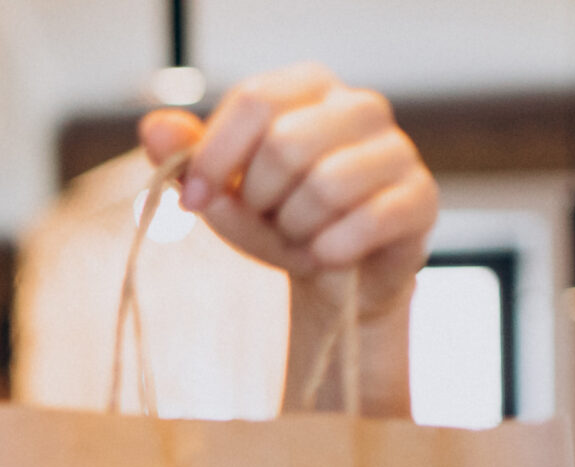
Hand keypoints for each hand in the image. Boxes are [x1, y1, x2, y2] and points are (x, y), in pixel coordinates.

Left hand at [141, 64, 437, 322]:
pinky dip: (329, 250)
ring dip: (295, 229)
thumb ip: (188, 160)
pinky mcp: (420, 197)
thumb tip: (153, 127)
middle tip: (268, 218)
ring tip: (301, 235)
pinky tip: (327, 254)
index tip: (196, 198)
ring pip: (324, 185)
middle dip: (259, 199)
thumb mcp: (223, 192)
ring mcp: (397, 149)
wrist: (335, 270)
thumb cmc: (278, 218)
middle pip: (285, 144)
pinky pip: (364, 222)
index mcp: (308, 89)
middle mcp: (359, 106)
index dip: (214, 155)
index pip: (254, 100)